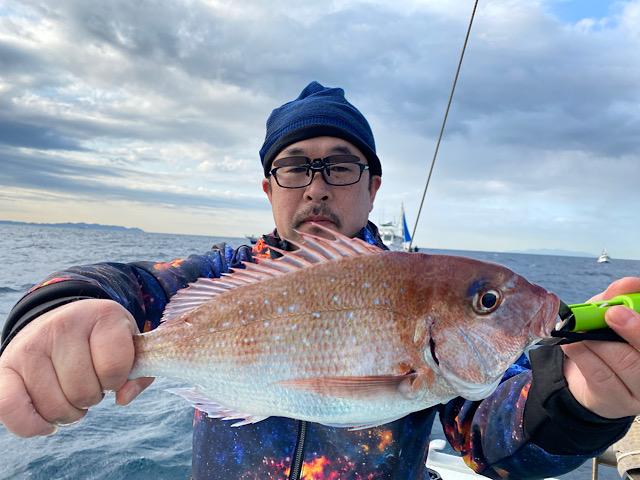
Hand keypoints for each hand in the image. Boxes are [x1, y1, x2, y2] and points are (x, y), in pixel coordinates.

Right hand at [0, 299, 153, 436]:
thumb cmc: (103, 341)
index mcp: (103, 314)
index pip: (114, 367)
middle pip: (83, 391)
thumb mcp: (130, 346)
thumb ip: (139, 375)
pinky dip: (32, 425)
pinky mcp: (4, 365)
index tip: (113, 371)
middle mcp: (63, 324)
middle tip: (89, 382)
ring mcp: (30, 344)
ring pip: (54, 407)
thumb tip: (122, 399)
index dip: (118, 380)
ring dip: (68, 412)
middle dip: (92, 397)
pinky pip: (10, 407)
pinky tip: (46, 422)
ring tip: (70, 393)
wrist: (63, 322)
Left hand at [563, 277, 639, 417]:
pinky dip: (582, 355)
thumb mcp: (611, 313)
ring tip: (581, 330)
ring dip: (599, 341)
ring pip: (626, 363)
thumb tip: (628, 284)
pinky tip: (571, 344)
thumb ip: (621, 297)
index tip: (625, 307)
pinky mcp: (617, 402)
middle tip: (611, 314)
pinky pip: (601, 376)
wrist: (585, 377)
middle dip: (633, 330)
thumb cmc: (605, 340)